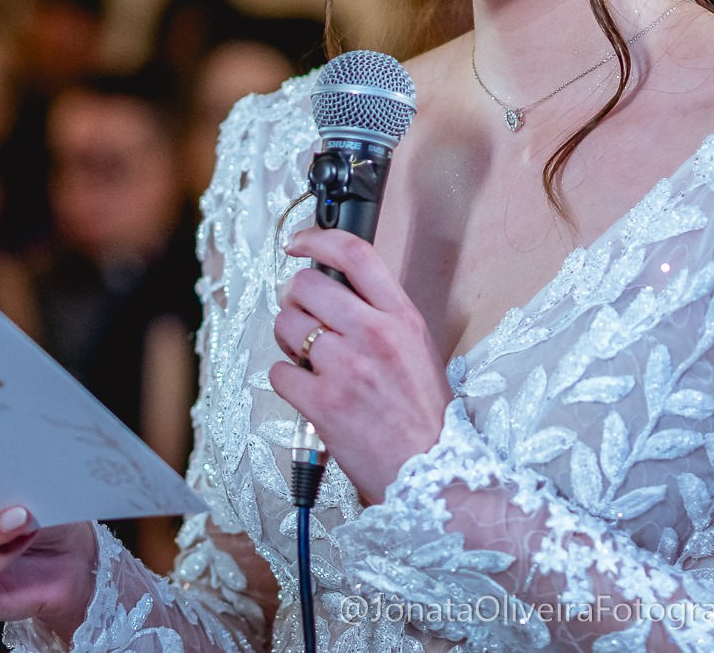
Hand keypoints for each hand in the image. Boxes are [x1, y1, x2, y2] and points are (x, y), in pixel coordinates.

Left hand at [267, 228, 451, 502]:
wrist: (434, 473)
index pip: (356, 255)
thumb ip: (382, 317)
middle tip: (303, 317)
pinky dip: (287, 380)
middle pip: (307, 285)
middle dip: (295, 299)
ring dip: (289, 340)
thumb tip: (337, 295)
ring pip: (287, 325)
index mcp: (402, 317)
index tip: (298, 242)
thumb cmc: (426, 416)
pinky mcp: (323, 403)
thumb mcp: (418, 349)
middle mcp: (374, 335)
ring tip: (308, 359)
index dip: (319, 239)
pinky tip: (308, 390)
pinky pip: (280, 373)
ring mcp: (347, 368)